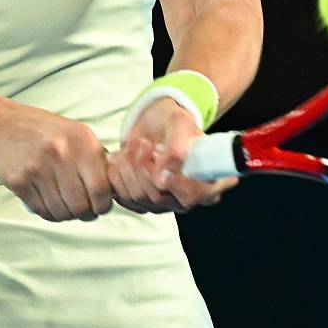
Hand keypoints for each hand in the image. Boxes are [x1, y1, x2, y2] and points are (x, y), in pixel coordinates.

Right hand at [0, 101, 114, 220]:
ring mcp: (38, 168)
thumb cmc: (41, 131)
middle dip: (85, 213)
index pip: (102, 189)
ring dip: (66, 214)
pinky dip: (49, 212)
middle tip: (82, 209)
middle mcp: (61, 153)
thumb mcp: (74, 133)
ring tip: (64, 203)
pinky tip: (48, 201)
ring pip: (62, 212)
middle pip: (82, 205)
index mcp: (81, 140)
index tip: (99, 204)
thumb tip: (117, 189)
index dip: (103, 204)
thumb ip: (96, 158)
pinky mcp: (19, 181)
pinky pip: (42, 210)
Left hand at [108, 99, 237, 214]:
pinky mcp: (141, 204)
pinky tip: (124, 157)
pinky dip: (118, 173)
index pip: (192, 194)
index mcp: (209, 182)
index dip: (172, 179)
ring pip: (137, 197)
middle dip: (144, 165)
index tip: (158, 153)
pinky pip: (122, 196)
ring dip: (129, 166)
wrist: (155, 124)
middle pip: (158, 197)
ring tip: (136, 146)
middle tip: (144, 143)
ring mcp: (164, 205)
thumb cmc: (174, 123)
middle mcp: (189, 199)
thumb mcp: (180, 124)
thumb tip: (163, 180)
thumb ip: (177, 149)